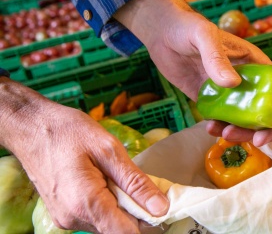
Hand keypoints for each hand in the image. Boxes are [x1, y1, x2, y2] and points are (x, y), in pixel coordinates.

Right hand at [0, 77, 168, 232]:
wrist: (31, 128)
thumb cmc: (68, 132)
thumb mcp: (109, 150)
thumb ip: (136, 182)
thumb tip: (160, 207)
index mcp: (87, 203)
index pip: (127, 233)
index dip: (150, 221)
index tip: (161, 204)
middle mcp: (74, 218)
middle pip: (119, 230)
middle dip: (137, 212)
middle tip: (143, 185)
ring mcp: (66, 218)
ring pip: (108, 225)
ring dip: (122, 208)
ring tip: (119, 179)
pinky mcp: (64, 214)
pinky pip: (95, 218)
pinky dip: (107, 205)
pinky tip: (107, 183)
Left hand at [115, 0, 271, 145]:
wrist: (161, 32)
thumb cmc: (188, 27)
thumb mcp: (204, 37)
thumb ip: (217, 58)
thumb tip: (233, 84)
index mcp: (254, 63)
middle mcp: (245, 80)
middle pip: (266, 110)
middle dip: (265, 129)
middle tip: (256, 141)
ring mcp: (228, 92)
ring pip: (244, 120)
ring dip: (241, 132)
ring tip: (224, 133)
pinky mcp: (210, 100)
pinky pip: (221, 120)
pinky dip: (219, 128)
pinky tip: (209, 128)